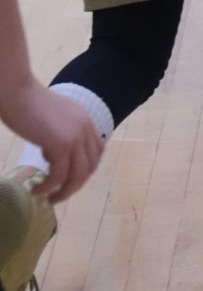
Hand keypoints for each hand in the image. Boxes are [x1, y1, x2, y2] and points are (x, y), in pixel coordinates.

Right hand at [2, 79, 103, 201]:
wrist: (17, 92)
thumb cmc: (28, 103)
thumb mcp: (55, 116)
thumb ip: (62, 130)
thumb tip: (55, 151)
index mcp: (85, 120)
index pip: (97, 150)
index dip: (86, 168)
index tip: (70, 178)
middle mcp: (85, 128)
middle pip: (90, 166)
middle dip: (75, 185)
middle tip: (58, 193)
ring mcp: (75, 136)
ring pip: (78, 176)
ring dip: (64, 192)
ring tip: (48, 198)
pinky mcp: (60, 144)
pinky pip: (59, 176)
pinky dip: (49, 187)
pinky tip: (37, 190)